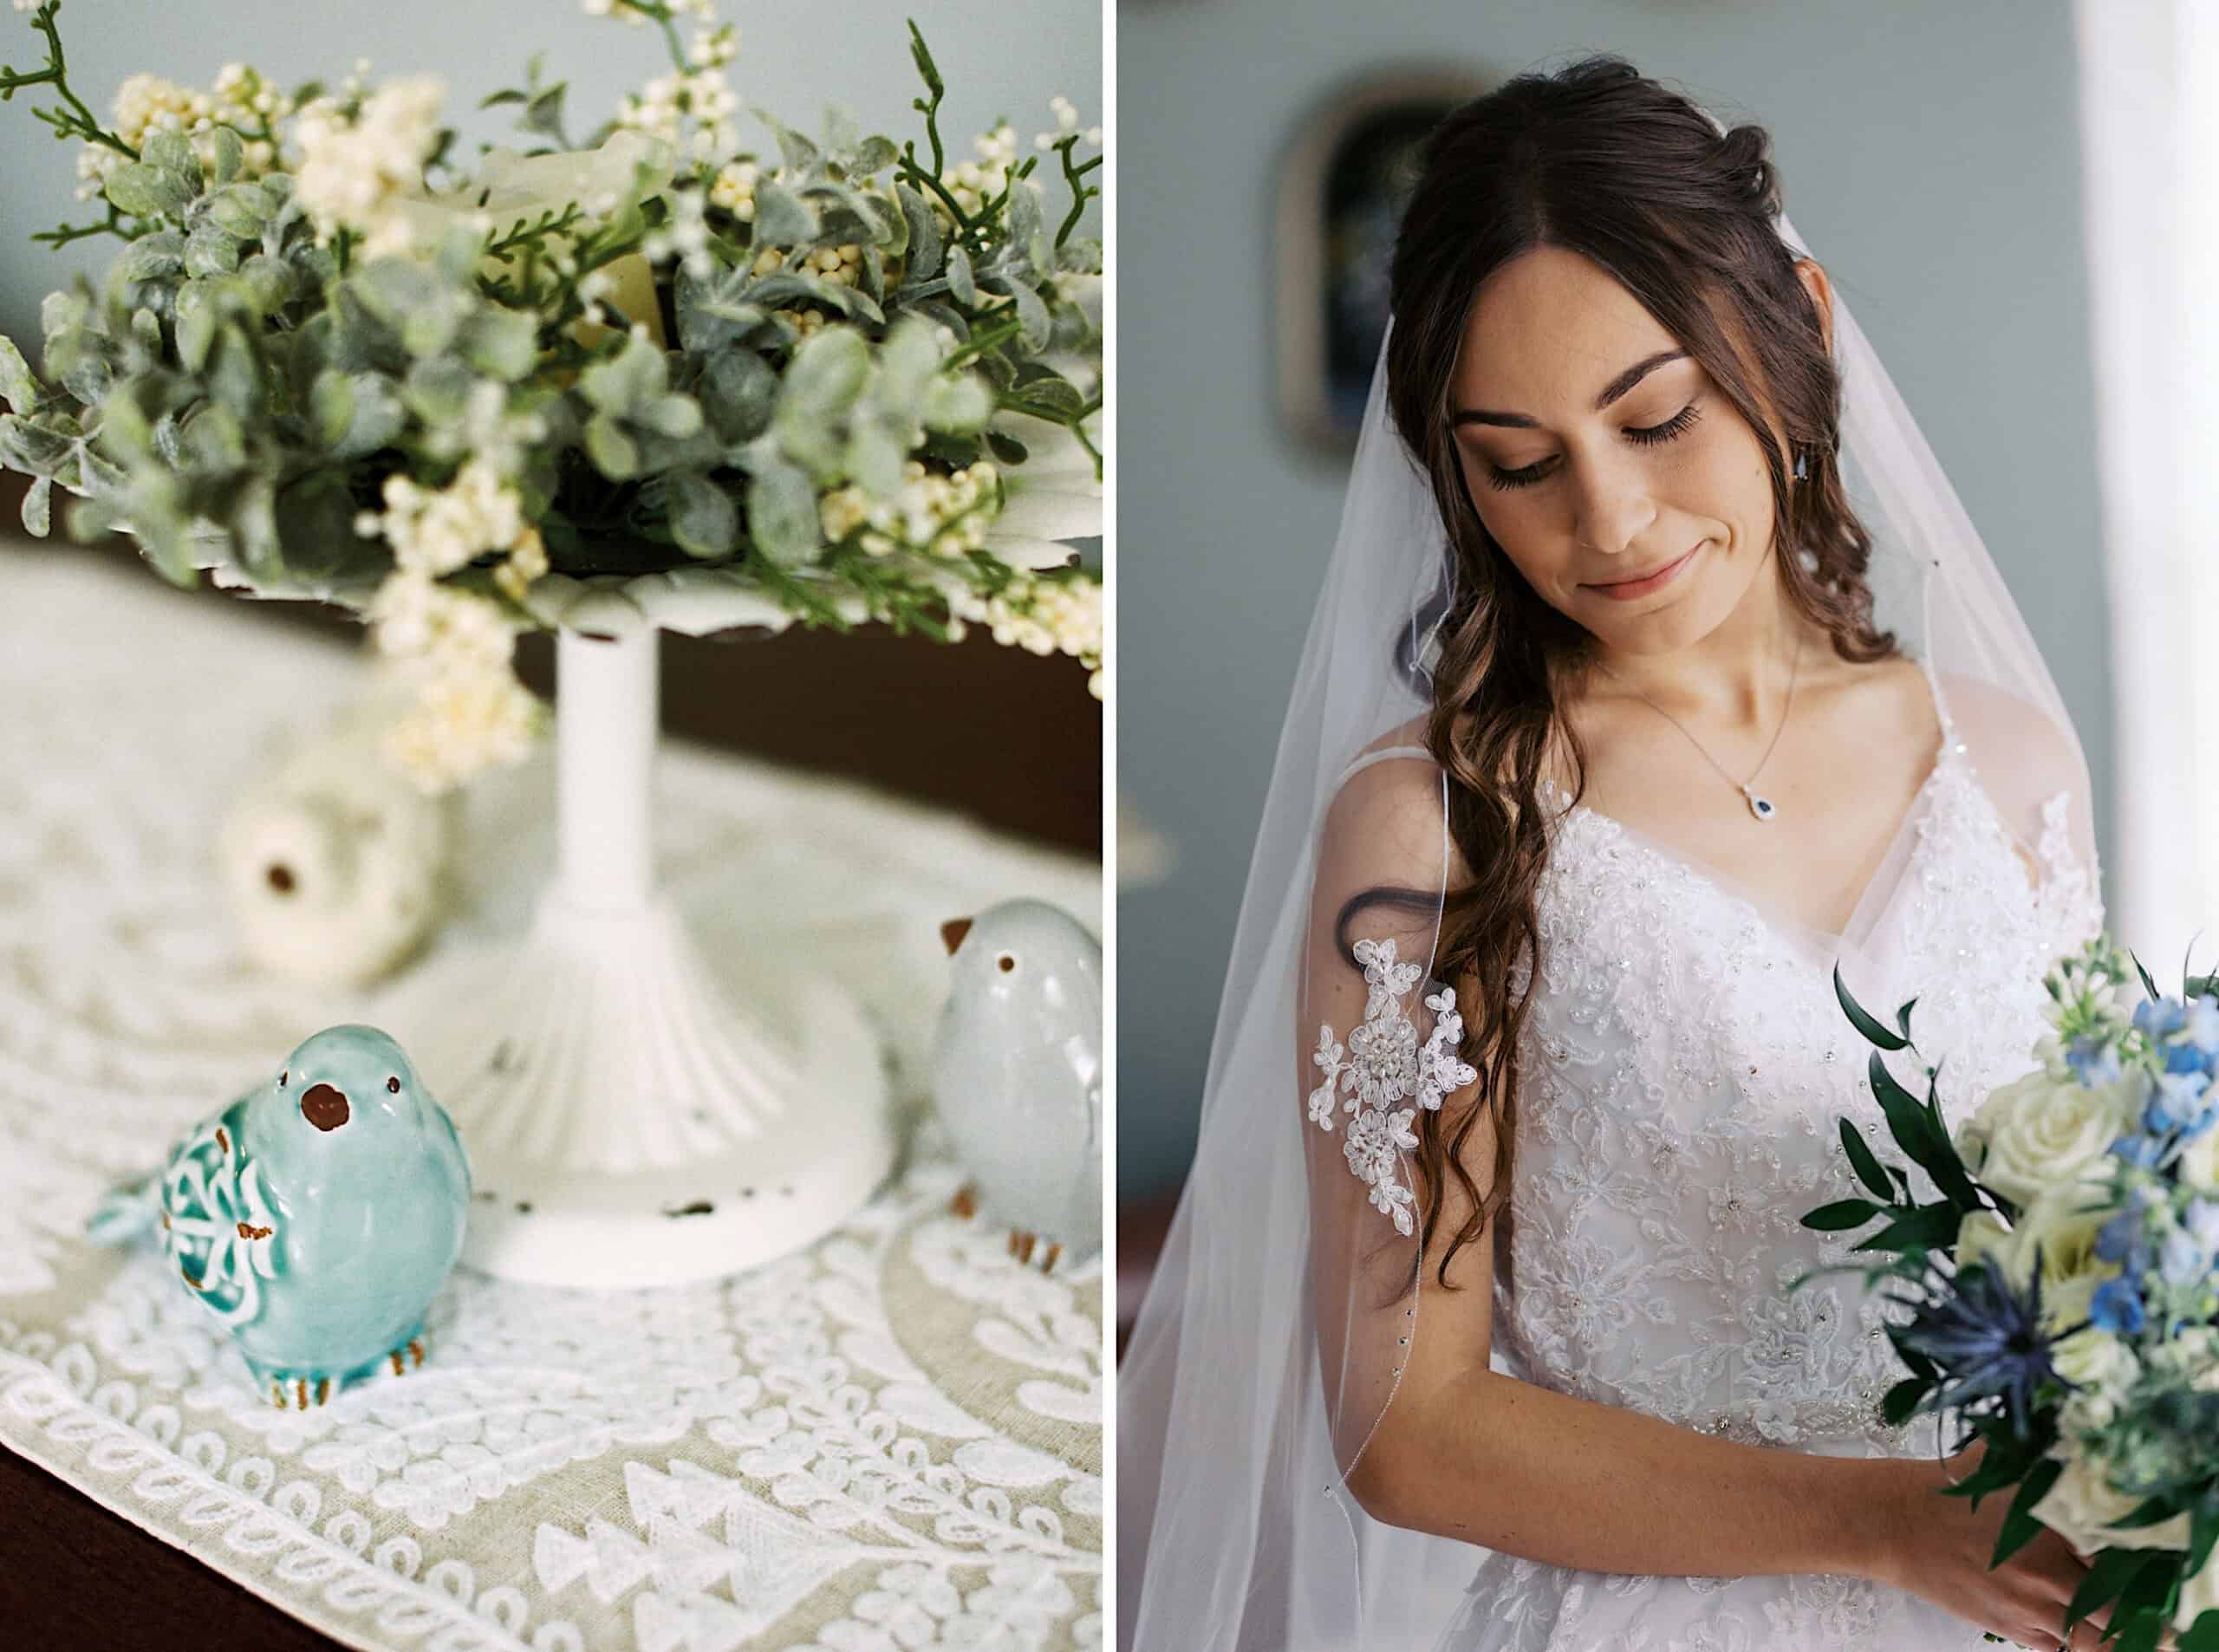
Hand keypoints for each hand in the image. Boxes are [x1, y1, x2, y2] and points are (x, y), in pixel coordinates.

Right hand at [1860, 1439, 2173, 1651]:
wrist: (1892, 1522)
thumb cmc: (1945, 1488)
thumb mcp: (2003, 1459)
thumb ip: (2050, 1458)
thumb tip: (2087, 1451)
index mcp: (2052, 1530)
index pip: (2125, 1565)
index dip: (2141, 1568)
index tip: (2141, 1562)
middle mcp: (2047, 1577)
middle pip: (2119, 1614)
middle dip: (2135, 1610)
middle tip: (2135, 1596)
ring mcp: (2029, 1608)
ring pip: (2095, 1643)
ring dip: (2109, 1632)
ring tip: (2106, 1612)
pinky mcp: (2008, 1627)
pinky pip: (2058, 1648)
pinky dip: (2074, 1640)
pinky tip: (2071, 1618)